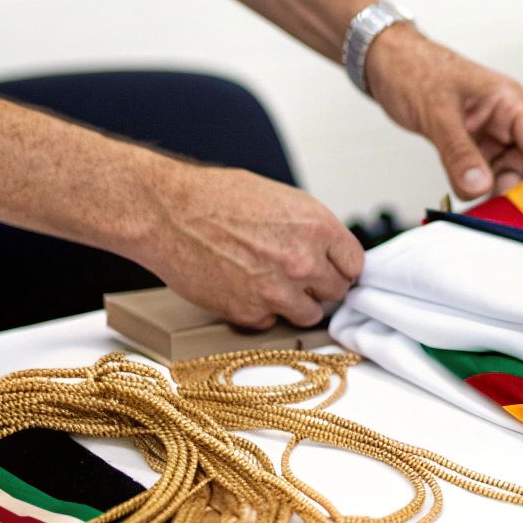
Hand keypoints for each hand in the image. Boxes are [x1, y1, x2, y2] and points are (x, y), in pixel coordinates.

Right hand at [136, 164, 363, 327]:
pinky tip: (243, 288)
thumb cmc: (215, 199)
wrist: (168, 213)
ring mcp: (278, 292)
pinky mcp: (250, 314)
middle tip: (297, 276)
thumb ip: (311, 229)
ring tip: (270, 284)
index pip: (354, 264)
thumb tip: (328, 252)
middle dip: (320, 285)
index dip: (340, 266)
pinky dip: (261, 312)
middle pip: (336, 292)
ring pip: (310, 314)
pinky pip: (271, 323)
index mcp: (317, 227)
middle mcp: (303, 262)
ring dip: (295, 303)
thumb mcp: (280, 199)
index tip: (332, 269)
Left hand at [364, 24, 522, 198]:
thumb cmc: (412, 67)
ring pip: (504, 176)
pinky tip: (463, 203)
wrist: (383, 61)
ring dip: (492, 195)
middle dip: (514, 193)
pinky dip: (474, 190)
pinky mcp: (468, 146)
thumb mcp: (437, 112)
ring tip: (476, 213)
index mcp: (510, 103)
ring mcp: (487, 135)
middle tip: (493, 214)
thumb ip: (458, 152)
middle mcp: (504, 121)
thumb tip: (480, 187)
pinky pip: (480, 175)